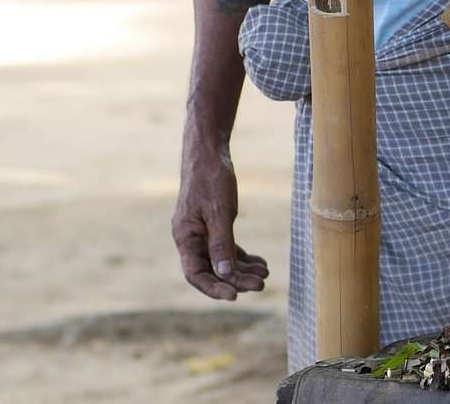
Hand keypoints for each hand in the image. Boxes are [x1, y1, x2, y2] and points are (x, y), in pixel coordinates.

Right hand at [172, 135, 268, 299]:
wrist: (209, 152)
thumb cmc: (211, 178)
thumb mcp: (218, 211)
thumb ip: (221, 243)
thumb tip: (224, 275)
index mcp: (185, 237)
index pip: (196, 273)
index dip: (214, 288)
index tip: (235, 296)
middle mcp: (191, 239)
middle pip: (212, 270)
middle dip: (236, 280)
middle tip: (260, 284)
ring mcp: (202, 233)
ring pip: (221, 260)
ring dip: (242, 270)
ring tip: (264, 274)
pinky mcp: (213, 225)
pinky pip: (227, 248)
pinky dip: (242, 257)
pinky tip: (259, 262)